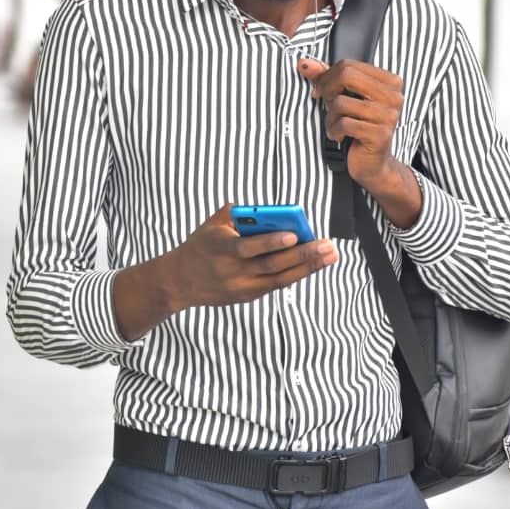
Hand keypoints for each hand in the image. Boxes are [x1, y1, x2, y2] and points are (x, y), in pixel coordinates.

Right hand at [171, 204, 337, 310]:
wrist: (180, 280)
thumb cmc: (202, 245)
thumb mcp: (213, 223)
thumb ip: (240, 213)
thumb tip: (273, 212)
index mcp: (220, 247)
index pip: (248, 247)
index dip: (271, 242)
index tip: (293, 235)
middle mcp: (231, 270)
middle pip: (272, 265)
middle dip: (303, 255)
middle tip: (327, 245)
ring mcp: (240, 287)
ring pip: (280, 278)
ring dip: (307, 267)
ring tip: (329, 256)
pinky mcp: (247, 296)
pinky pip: (277, 285)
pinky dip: (296, 275)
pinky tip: (314, 265)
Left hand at [297, 57, 403, 191]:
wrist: (373, 164)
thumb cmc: (359, 128)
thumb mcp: (345, 98)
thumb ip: (327, 78)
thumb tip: (305, 63)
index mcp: (390, 82)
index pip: (350, 65)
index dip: (327, 76)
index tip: (319, 89)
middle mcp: (393, 97)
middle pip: (347, 76)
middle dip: (327, 90)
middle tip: (324, 103)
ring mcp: (389, 116)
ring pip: (341, 102)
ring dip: (330, 116)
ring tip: (336, 125)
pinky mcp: (380, 134)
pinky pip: (344, 123)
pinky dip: (334, 130)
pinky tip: (339, 136)